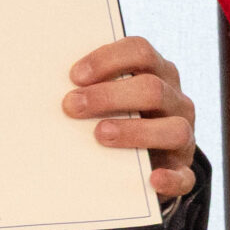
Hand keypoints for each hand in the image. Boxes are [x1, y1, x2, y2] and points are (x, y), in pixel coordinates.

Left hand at [66, 36, 198, 197]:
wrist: (147, 155)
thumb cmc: (116, 113)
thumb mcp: (108, 93)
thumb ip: (88, 85)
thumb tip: (44, 87)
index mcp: (156, 71)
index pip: (139, 50)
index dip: (107, 59)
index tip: (74, 75)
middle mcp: (175, 100)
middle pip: (152, 88)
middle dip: (108, 96)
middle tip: (71, 106)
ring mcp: (184, 135)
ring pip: (175, 129)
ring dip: (135, 132)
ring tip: (99, 135)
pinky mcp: (184, 170)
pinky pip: (185, 176)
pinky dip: (171, 179)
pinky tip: (151, 179)